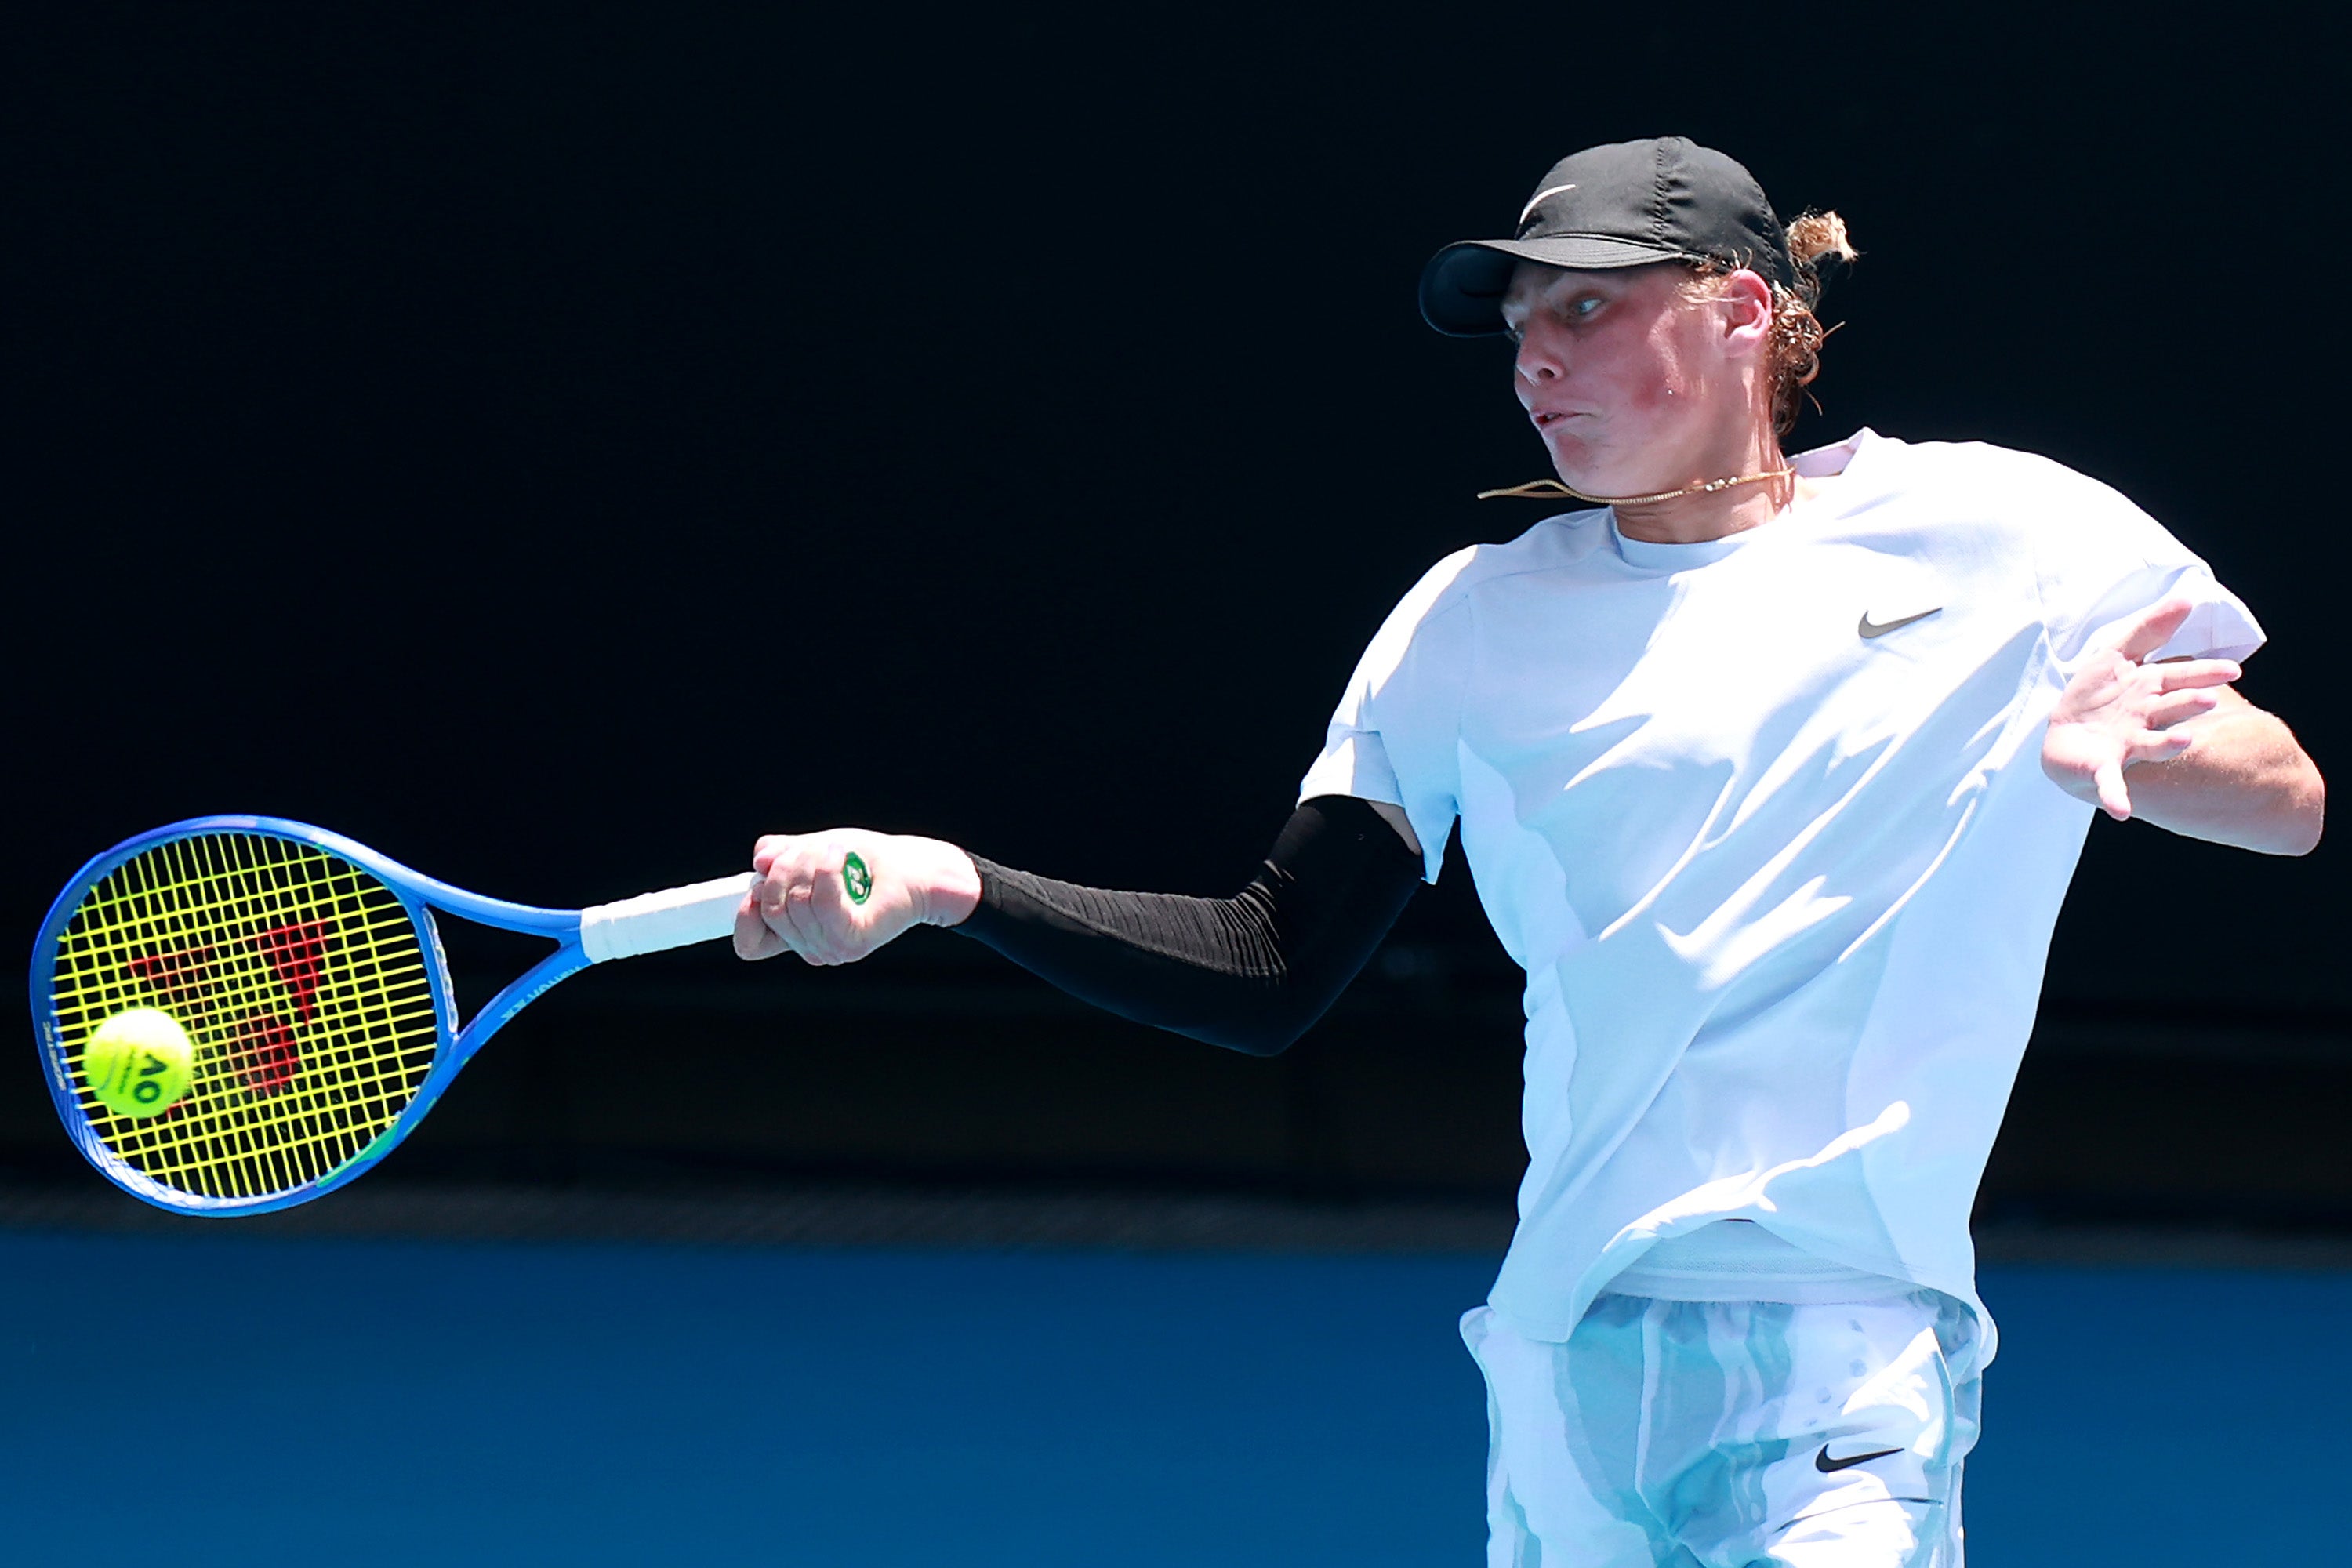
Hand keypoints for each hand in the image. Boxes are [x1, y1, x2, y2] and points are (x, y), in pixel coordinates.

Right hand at [732, 829, 981, 963]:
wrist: (919, 870)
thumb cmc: (870, 862)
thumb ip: (781, 857)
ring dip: (809, 861)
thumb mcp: (814, 851)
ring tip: (835, 849)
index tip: (758, 886)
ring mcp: (832, 948)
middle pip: (769, 909)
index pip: (749, 946)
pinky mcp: (853, 940)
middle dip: (784, 868)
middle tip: (814, 848)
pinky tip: (838, 854)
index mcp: (798, 933)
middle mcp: (812, 946)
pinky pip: (820, 903)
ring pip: (792, 901)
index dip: (744, 915)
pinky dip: (825, 870)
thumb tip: (760, 861)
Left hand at [2041, 598, 2240, 820]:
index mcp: (2149, 690)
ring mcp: (2125, 744)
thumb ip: (2150, 629)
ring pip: (2151, 743)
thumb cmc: (2095, 695)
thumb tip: (2188, 597)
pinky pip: (2110, 783)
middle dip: (2188, 703)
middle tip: (2208, 700)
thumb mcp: (2117, 654)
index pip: (2180, 676)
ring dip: (2167, 743)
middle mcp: (2143, 718)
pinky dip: (2115, 796)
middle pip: (2170, 708)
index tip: (2233, 670)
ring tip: (2183, 740)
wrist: (2063, 734)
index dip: (2204, 673)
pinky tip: (2121, 812)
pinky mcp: (2103, 767)